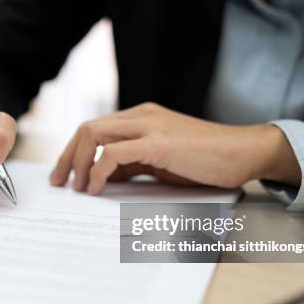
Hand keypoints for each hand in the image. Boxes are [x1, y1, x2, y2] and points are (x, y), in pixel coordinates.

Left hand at [50, 102, 300, 194]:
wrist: (244, 153)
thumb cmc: (206, 160)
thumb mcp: (161, 161)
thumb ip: (133, 163)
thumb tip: (104, 177)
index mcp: (141, 117)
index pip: (94, 128)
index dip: (74, 151)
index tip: (65, 175)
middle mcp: (141, 116)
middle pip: (87, 128)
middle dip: (67, 156)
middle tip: (59, 182)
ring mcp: (149, 126)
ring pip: (94, 134)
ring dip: (77, 163)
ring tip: (75, 188)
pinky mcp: (158, 143)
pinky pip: (113, 153)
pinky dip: (98, 170)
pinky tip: (96, 188)